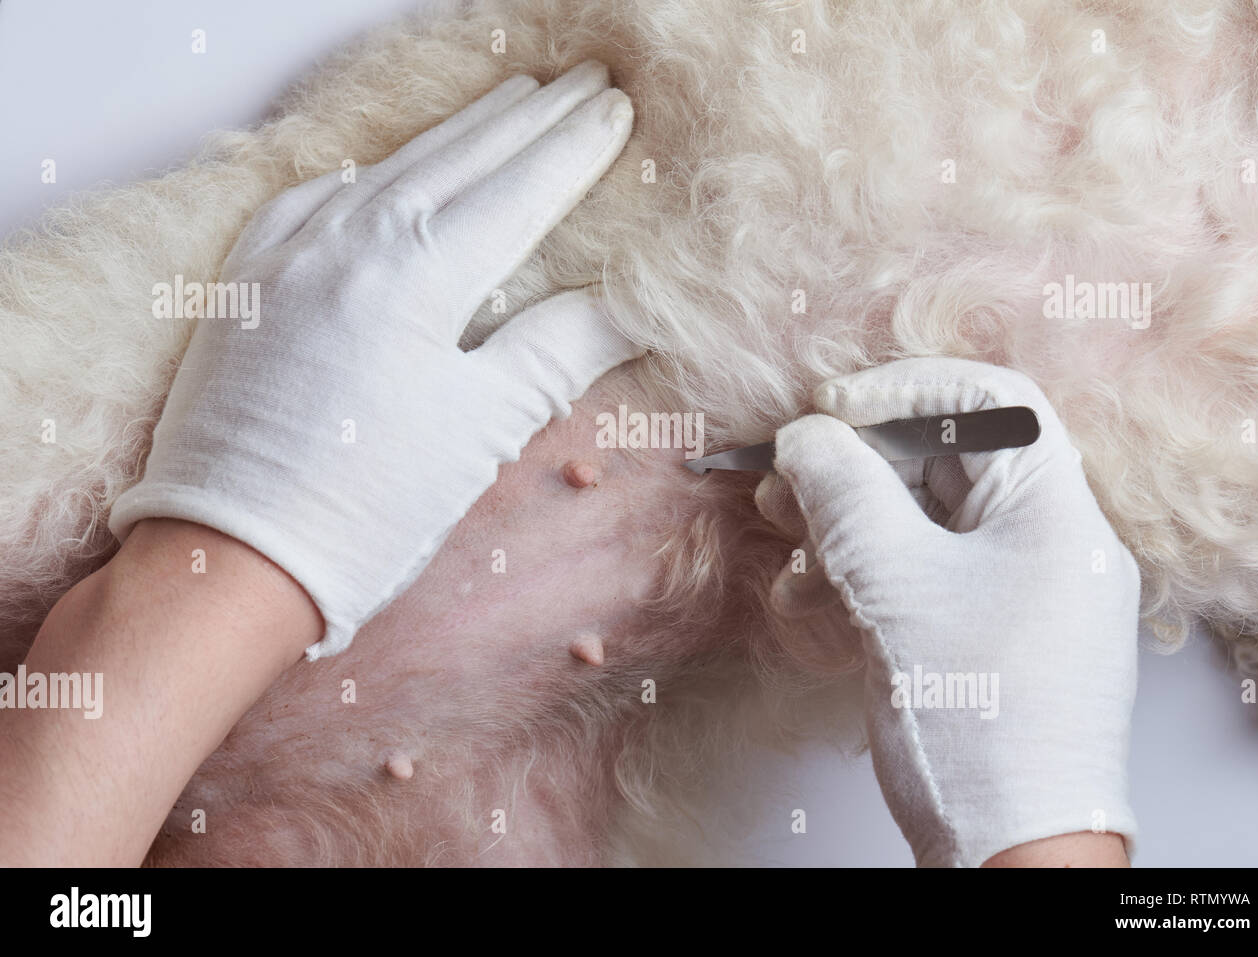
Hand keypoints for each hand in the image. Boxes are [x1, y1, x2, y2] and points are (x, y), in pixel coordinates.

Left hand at [110, 61, 643, 658]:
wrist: (229, 560)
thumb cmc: (367, 504)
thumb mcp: (484, 427)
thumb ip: (560, 346)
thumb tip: (629, 303)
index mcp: (418, 273)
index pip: (520, 191)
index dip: (575, 149)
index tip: (618, 110)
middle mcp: (349, 241)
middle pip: (460, 161)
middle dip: (530, 118)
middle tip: (585, 80)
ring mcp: (289, 255)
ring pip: (392, 168)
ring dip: (458, 133)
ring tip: (510, 100)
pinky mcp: (248, 284)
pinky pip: (314, 199)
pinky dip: (365, 175)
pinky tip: (381, 171)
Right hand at [756, 357, 1139, 866]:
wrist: (1008, 848)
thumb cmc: (977, 720)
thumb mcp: (895, 586)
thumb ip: (845, 493)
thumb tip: (805, 436)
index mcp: (1054, 512)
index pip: (991, 402)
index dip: (904, 389)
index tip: (829, 412)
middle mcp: (1042, 541)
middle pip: (944, 459)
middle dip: (855, 463)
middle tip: (785, 474)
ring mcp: (1011, 590)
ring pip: (919, 520)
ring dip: (843, 520)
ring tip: (783, 528)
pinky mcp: (977, 633)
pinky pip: (916, 575)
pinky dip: (859, 572)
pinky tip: (808, 594)